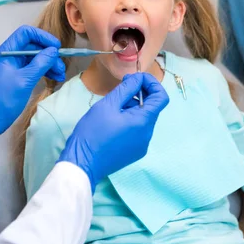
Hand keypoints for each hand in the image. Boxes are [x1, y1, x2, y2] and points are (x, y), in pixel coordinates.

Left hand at [0, 25, 65, 147]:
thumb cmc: (3, 99)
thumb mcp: (25, 80)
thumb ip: (40, 63)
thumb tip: (53, 51)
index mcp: (6, 52)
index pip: (26, 33)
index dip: (43, 37)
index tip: (56, 47)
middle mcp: (10, 56)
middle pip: (34, 46)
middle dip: (49, 54)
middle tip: (61, 66)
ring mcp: (14, 66)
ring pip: (36, 58)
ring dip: (49, 64)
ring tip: (60, 75)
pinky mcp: (18, 76)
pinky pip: (34, 68)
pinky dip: (44, 71)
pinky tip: (55, 78)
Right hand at [58, 73, 169, 192]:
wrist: (82, 164)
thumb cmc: (93, 132)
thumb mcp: (108, 104)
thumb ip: (127, 88)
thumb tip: (139, 79)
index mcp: (144, 122)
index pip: (161, 97)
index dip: (151, 83)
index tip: (135, 79)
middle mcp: (147, 134)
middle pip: (151, 107)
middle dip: (138, 95)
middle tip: (118, 92)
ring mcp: (142, 145)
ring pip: (143, 119)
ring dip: (132, 108)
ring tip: (111, 110)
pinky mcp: (134, 152)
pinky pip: (137, 131)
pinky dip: (129, 121)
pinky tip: (112, 124)